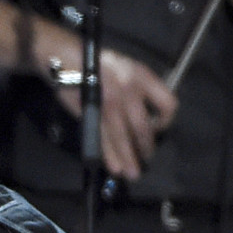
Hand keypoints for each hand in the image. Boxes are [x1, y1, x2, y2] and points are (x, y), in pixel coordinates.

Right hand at [54, 48, 178, 181]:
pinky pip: (104, 139)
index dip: (165, 122)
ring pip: (124, 137)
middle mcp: (129, 89)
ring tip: (133, 174)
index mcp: (142, 75)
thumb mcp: (124, 68)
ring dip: (129, 158)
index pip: (167, 103)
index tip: (157, 129)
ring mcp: (110, 103)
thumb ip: (136, 89)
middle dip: (146, 148)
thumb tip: (145, 117)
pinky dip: (110, 156)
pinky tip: (115, 167)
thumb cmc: (95, 64)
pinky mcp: (91, 114)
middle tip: (145, 159)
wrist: (64, 57)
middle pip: (144, 127)